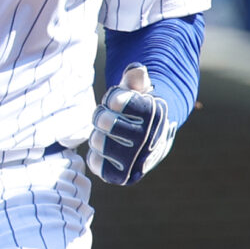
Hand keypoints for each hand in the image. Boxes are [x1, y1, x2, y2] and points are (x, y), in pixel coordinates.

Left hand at [89, 63, 172, 184]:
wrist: (152, 139)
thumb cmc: (140, 109)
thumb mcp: (140, 90)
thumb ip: (136, 78)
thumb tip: (136, 70)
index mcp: (155, 116)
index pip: (116, 101)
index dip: (113, 98)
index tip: (120, 101)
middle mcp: (147, 141)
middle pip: (104, 121)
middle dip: (102, 115)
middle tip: (110, 117)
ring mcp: (135, 162)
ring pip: (97, 141)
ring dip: (99, 134)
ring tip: (110, 134)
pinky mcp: (122, 178)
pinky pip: (94, 162)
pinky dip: (96, 154)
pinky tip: (109, 149)